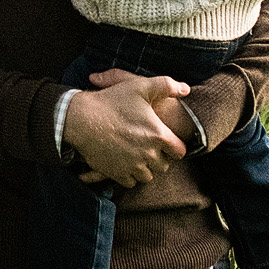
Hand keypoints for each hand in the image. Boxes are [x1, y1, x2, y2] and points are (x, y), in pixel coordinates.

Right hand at [63, 70, 189, 187]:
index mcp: (158, 135)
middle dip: (159, 158)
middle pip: (163, 166)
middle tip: (149, 148)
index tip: (167, 143)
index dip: (175, 147)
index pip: (180, 152)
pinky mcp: (117, 174)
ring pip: (148, 176)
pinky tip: (125, 162)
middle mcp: (148, 154)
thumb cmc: (111, 101)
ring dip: (145, 168)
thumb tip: (186, 89)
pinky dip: (129, 175)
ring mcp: (133, 166)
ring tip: (137, 156)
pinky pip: (130, 182)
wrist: (82, 119)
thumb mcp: (140, 86)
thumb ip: (166, 85)